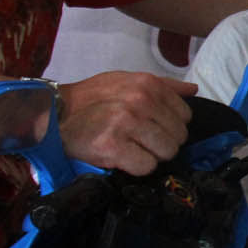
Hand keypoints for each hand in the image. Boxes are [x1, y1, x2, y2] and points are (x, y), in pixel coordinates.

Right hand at [60, 72, 195, 175]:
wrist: (54, 113)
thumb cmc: (92, 98)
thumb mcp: (126, 81)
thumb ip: (163, 86)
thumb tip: (193, 90)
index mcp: (148, 84)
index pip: (185, 116)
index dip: (170, 126)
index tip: (153, 128)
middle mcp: (140, 100)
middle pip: (177, 137)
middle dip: (161, 143)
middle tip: (139, 141)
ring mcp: (126, 123)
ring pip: (165, 153)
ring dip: (150, 156)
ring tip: (130, 148)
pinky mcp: (113, 146)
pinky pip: (146, 166)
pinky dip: (136, 167)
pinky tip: (121, 157)